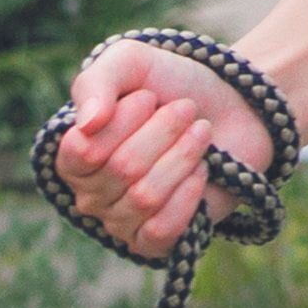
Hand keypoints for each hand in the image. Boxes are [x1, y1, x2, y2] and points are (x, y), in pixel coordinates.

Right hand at [55, 40, 276, 258]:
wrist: (230, 108)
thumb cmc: (172, 86)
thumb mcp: (130, 64)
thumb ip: (98, 82)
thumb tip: (87, 124)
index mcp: (76, 158)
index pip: (82, 150)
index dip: (122, 120)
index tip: (149, 97)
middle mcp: (91, 196)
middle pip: (120, 170)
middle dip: (163, 131)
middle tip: (186, 110)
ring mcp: (121, 223)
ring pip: (144, 198)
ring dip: (183, 156)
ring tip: (200, 133)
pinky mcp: (154, 243)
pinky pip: (160, 230)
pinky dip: (187, 195)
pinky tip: (201, 171)